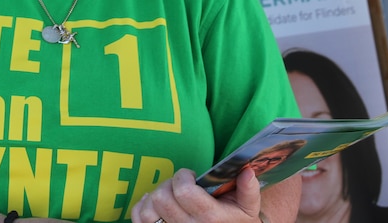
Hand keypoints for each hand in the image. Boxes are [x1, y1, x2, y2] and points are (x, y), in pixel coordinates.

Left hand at [130, 167, 260, 222]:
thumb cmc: (235, 221)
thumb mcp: (248, 208)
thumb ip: (249, 189)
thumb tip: (247, 171)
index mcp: (210, 218)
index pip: (183, 191)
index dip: (183, 177)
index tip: (190, 176)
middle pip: (162, 198)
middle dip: (169, 184)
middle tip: (180, 185)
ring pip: (148, 209)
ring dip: (155, 195)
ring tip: (169, 194)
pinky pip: (139, 218)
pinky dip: (142, 206)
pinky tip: (156, 204)